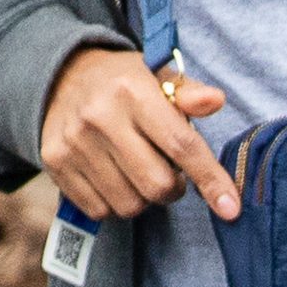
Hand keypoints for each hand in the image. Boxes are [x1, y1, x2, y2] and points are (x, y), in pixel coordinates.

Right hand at [40, 46, 236, 222]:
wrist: (60, 76)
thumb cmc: (122, 82)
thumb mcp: (156, 75)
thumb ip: (188, 93)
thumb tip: (216, 100)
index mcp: (132, 91)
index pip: (181, 145)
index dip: (210, 180)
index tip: (231, 208)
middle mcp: (100, 116)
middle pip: (157, 185)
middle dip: (173, 189)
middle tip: (169, 172)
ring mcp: (74, 142)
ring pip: (129, 204)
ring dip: (143, 198)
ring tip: (137, 171)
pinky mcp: (54, 162)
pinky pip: (100, 210)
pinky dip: (115, 202)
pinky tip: (113, 178)